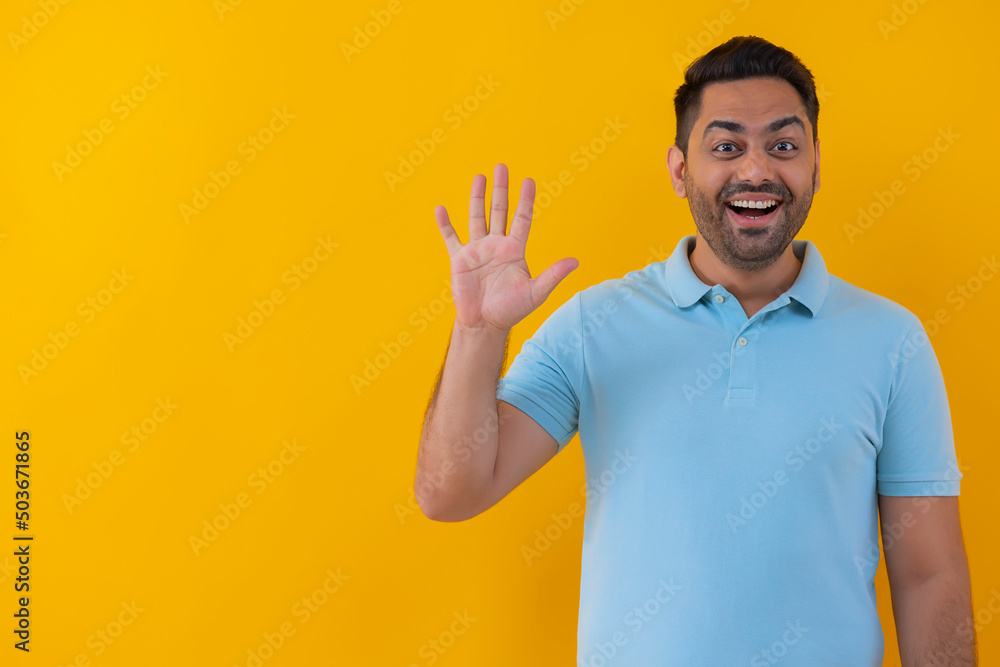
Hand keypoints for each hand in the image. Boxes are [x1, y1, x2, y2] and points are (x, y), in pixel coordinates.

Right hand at [435, 163, 578, 333]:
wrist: (485, 324)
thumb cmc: (511, 310)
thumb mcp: (536, 292)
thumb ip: (553, 275)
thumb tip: (576, 261)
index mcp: (515, 250)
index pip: (522, 218)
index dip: (525, 200)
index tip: (528, 181)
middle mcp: (496, 245)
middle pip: (499, 210)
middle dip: (501, 189)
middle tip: (502, 167)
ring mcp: (477, 250)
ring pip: (477, 217)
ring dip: (477, 197)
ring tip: (479, 177)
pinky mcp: (459, 259)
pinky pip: (451, 238)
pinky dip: (445, 224)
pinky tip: (440, 209)